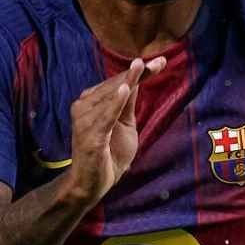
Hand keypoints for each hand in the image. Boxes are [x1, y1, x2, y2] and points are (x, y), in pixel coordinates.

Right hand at [66, 56, 166, 203]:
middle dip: (137, 73)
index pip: (117, 82)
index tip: (160, 62)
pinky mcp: (90, 137)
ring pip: (110, 97)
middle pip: (115, 86)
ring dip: (127, 81)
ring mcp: (84, 121)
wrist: (93, 183)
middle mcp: (83, 107)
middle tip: (159, 62)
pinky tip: (125, 89)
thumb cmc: (109, 153)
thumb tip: (138, 78)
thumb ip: (128, 103)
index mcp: (91, 102)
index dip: (138, 72)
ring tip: (141, 66)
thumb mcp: (124, 124)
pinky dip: (114, 103)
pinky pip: (105, 117)